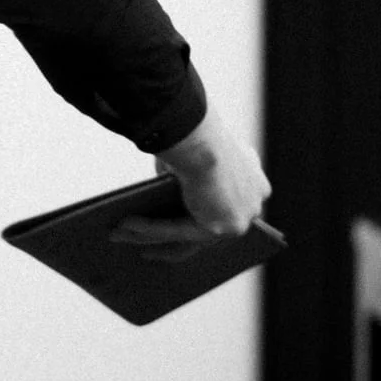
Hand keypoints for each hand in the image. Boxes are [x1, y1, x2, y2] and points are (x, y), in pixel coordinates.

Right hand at [110, 104, 269, 262]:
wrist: (201, 139)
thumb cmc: (196, 135)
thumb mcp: (194, 156)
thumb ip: (189, 176)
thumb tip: (166, 188)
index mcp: (255, 184)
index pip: (228, 206)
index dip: (201, 215)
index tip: (181, 223)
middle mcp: (253, 205)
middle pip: (207, 228)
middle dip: (176, 237)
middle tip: (151, 244)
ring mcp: (239, 221)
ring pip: (188, 234)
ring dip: (153, 236)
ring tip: (124, 234)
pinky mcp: (218, 229)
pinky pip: (176, 231)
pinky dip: (148, 229)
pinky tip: (124, 227)